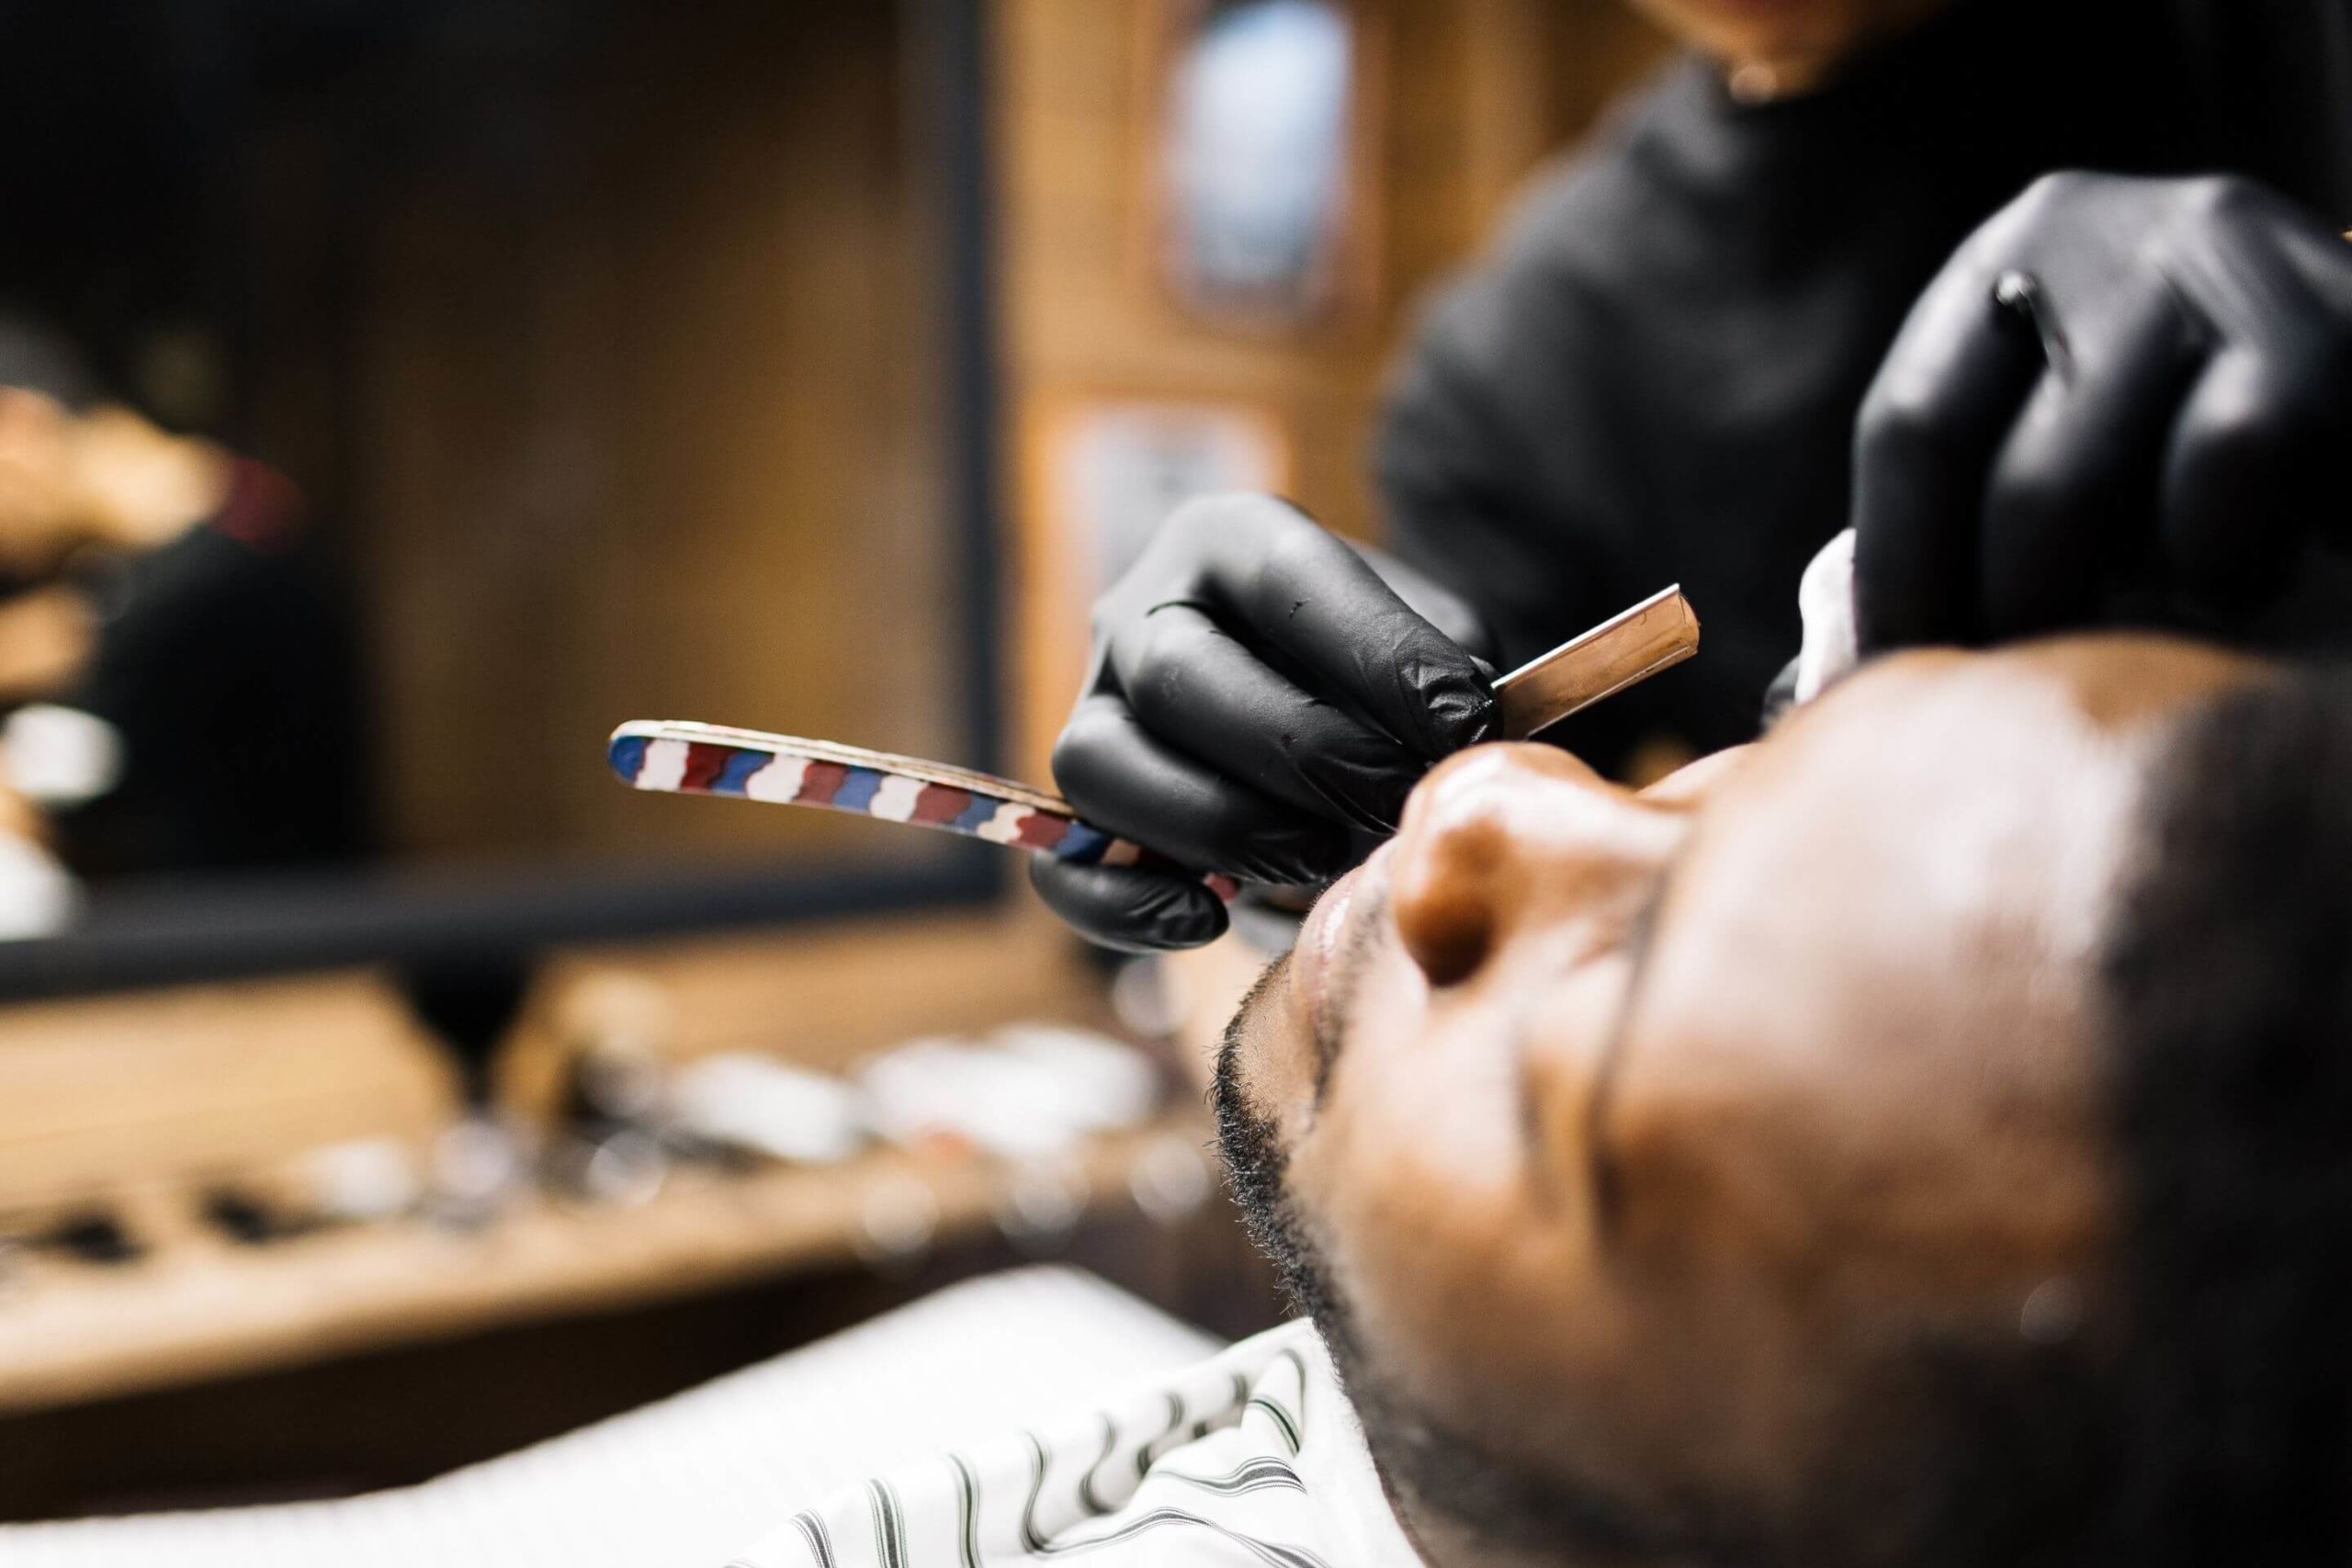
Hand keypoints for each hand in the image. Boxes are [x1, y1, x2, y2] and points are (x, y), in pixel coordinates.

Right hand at [1032, 493, 1496, 951]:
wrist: (1313, 718)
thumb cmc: (1374, 674)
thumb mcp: (1423, 632)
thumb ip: (1446, 668)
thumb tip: (1461, 734)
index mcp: (1227, 541)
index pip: (1285, 577)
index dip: (1377, 653)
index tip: (1460, 723)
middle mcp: (1138, 613)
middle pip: (1177, 675)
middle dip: (1301, 751)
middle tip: (1391, 799)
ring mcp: (1091, 712)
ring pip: (1098, 767)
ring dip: (1220, 826)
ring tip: (1320, 857)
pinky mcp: (1072, 813)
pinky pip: (1063, 869)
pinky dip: (1129, 904)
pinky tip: (1212, 918)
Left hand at [1853, 172, 2351, 650]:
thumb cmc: (2191, 438)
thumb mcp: (2070, 431)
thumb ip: (1972, 503)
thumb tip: (1842, 673)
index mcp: (2016, 256)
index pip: (1911, 428)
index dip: (1900, 579)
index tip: (1894, 686)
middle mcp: (2114, 231)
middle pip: (2010, 477)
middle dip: (2008, 619)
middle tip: (2021, 700)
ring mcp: (2229, 261)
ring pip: (2108, 483)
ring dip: (2114, 601)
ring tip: (2135, 641)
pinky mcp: (2338, 321)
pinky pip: (2238, 462)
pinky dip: (2228, 554)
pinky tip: (2241, 575)